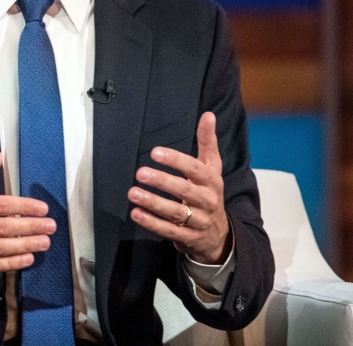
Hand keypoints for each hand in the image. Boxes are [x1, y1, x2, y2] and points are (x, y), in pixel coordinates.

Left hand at [128, 111, 230, 264]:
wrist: (219, 235)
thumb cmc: (209, 194)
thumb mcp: (212, 168)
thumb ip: (208, 142)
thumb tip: (208, 115)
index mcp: (212, 182)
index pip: (195, 169)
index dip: (176, 161)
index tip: (155, 152)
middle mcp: (208, 201)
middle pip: (185, 191)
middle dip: (163, 181)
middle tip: (140, 173)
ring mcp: (199, 222)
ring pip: (176, 213)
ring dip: (153, 203)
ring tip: (133, 193)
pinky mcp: (189, 239)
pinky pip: (169, 231)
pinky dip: (151, 223)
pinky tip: (136, 213)